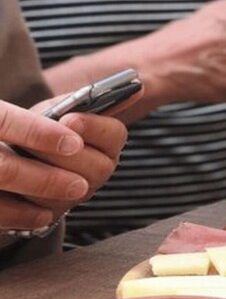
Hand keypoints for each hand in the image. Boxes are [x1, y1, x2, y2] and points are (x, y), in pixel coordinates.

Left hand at [0, 101, 126, 229]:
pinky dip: (29, 189)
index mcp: (106, 143)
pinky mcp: (55, 211)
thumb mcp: (61, 109)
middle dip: (66, 150)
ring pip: (74, 187)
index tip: (70, 118)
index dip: (94, 127)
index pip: (116, 135)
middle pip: (98, 166)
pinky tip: (18, 173)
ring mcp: (79, 193)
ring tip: (24, 152)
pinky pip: (47, 206)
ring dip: (46, 168)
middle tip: (40, 139)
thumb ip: (87, 100)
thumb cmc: (41, 127)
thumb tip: (137, 87)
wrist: (15, 152)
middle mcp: (99, 170)